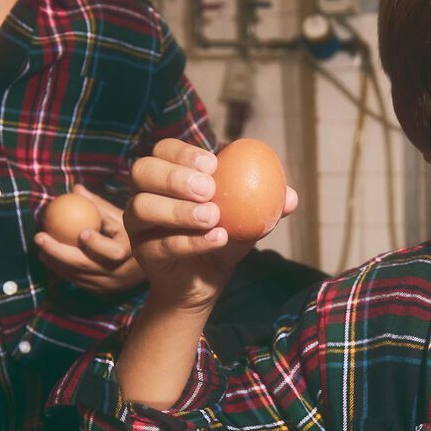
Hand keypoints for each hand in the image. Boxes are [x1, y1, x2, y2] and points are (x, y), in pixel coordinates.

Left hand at [34, 186, 145, 294]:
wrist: (148, 263)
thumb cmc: (130, 233)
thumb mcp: (121, 218)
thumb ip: (99, 206)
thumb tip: (76, 190)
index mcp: (129, 253)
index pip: (113, 252)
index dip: (97, 244)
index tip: (81, 233)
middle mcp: (119, 273)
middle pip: (85, 266)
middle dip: (58, 252)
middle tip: (39, 237)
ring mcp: (109, 284)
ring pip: (76, 275)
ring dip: (54, 261)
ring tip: (39, 246)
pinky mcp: (101, 291)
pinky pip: (77, 281)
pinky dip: (61, 269)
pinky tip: (48, 258)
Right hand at [125, 138, 297, 311]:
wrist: (206, 281)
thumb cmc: (223, 237)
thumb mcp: (247, 218)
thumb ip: (267, 205)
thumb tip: (292, 196)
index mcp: (167, 174)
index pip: (163, 149)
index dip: (183, 152)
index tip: (213, 163)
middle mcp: (145, 193)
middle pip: (142, 171)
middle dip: (174, 176)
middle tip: (207, 188)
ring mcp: (138, 224)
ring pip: (143, 207)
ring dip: (179, 210)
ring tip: (213, 217)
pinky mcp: (143, 253)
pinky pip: (161, 244)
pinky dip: (191, 240)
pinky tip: (217, 238)